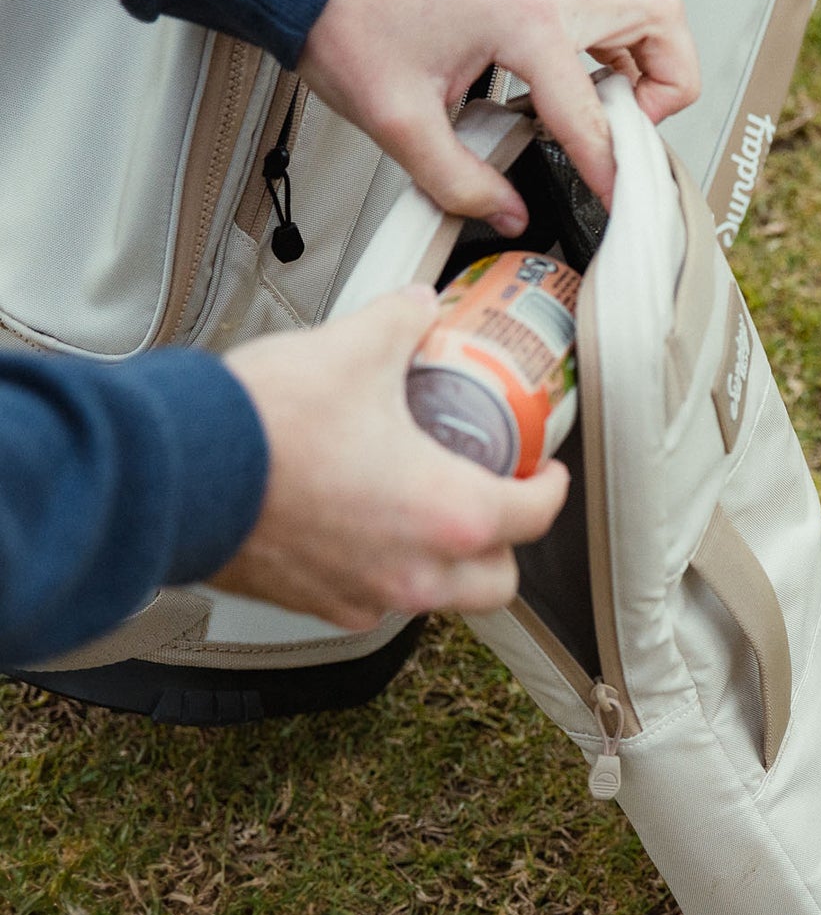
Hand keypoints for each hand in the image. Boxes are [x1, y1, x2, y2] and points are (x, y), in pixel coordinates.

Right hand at [214, 288, 568, 627]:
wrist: (175, 471)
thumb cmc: (265, 427)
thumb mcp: (354, 350)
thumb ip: (402, 324)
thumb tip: (419, 308)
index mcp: (450, 514)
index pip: (536, 515)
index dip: (552, 487)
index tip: (547, 472)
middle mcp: (417, 571)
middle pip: (497, 581)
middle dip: (506, 544)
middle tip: (495, 499)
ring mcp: (368, 596)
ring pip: (437, 597)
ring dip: (444, 561)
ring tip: (424, 510)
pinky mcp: (320, 605)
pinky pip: (374, 600)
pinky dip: (383, 571)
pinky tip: (362, 528)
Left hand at [298, 0, 700, 233]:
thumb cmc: (347, 21)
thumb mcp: (397, 121)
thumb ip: (459, 181)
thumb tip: (509, 214)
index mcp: (522, 22)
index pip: (593, 111)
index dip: (610, 171)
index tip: (616, 206)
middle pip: (661, 22)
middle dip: (669, 89)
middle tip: (635, 139)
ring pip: (644, 16)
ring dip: (652, 71)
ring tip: (618, 126)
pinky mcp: (529, 6)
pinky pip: (605, 28)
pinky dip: (616, 66)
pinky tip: (581, 109)